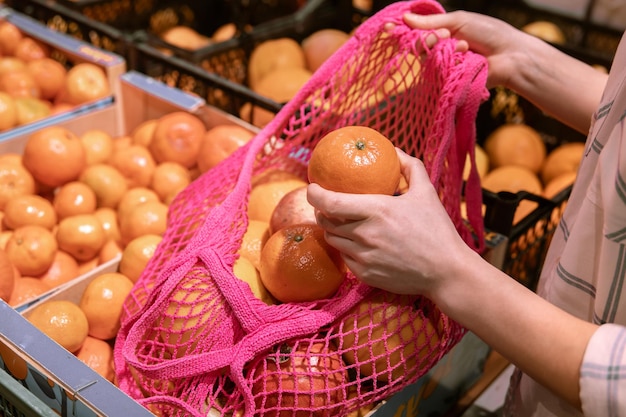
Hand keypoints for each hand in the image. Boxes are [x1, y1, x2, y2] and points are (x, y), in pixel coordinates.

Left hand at [307, 149, 473, 297]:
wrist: (446, 272)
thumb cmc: (437, 230)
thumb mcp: (427, 192)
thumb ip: (409, 167)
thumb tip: (394, 150)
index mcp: (377, 210)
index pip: (330, 202)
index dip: (314, 194)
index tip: (313, 187)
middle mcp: (365, 235)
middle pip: (326, 221)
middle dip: (321, 211)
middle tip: (327, 204)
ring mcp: (363, 257)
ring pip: (333, 240)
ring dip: (333, 229)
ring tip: (342, 222)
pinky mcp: (364, 275)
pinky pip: (344, 258)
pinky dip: (346, 248)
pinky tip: (358, 243)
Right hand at [400, 10, 530, 88]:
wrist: (510, 56)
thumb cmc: (489, 34)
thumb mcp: (459, 21)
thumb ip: (431, 23)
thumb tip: (405, 18)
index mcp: (441, 31)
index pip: (415, 31)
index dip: (401, 30)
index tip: (389, 28)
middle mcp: (440, 49)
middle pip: (417, 46)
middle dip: (427, 40)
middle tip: (443, 36)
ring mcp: (443, 65)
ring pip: (426, 59)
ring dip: (442, 50)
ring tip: (463, 46)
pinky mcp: (448, 80)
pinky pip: (437, 72)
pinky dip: (451, 62)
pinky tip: (466, 57)